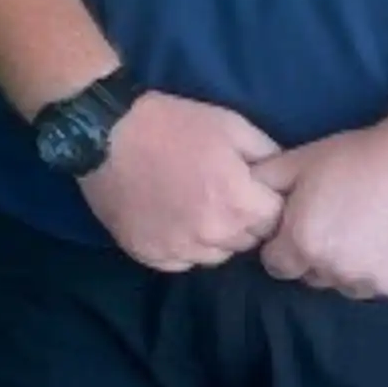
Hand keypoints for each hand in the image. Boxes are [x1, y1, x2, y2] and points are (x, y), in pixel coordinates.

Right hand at [78, 92, 286, 272]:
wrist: (104, 134)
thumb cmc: (171, 124)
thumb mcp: (230, 124)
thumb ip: (267, 154)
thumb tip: (284, 176)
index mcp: (239, 202)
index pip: (275, 222)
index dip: (265, 203)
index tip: (250, 190)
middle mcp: (213, 234)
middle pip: (247, 242)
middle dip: (242, 221)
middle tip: (220, 195)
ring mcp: (179, 249)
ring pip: (215, 255)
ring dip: (213, 237)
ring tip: (194, 207)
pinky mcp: (149, 255)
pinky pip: (182, 262)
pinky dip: (181, 246)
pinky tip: (171, 219)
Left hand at [258, 124, 387, 300]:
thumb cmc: (360, 156)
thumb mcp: (300, 160)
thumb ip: (263, 182)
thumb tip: (240, 196)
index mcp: (304, 245)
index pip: (277, 265)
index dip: (285, 245)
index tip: (303, 223)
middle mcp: (338, 272)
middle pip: (314, 275)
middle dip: (319, 254)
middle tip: (341, 220)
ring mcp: (379, 284)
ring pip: (352, 284)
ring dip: (355, 265)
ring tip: (373, 227)